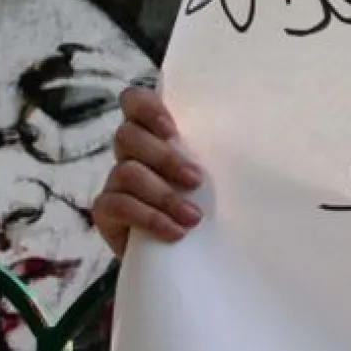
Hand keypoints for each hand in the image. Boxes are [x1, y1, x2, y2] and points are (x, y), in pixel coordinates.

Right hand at [94, 85, 203, 255]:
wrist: (184, 250)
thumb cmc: (201, 200)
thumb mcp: (208, 173)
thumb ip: (210, 153)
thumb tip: (245, 142)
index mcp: (151, 132)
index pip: (134, 100)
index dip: (147, 108)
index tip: (173, 130)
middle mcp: (129, 152)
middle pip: (128, 135)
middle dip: (165, 158)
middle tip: (196, 181)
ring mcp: (114, 181)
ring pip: (127, 171)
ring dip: (164, 195)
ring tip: (193, 218)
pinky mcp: (105, 211)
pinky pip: (118, 205)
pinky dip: (150, 218)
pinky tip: (175, 232)